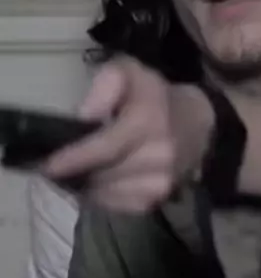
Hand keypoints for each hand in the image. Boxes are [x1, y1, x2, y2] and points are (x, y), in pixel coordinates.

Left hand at [42, 56, 213, 212]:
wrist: (196, 122)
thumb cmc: (155, 95)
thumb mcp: (130, 72)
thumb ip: (105, 85)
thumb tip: (84, 116)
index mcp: (149, 121)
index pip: (105, 147)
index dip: (73, 158)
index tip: (47, 165)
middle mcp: (158, 155)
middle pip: (101, 173)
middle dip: (74, 172)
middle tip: (56, 165)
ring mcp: (160, 183)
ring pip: (105, 193)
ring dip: (86, 184)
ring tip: (79, 170)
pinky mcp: (157, 201)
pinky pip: (115, 204)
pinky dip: (101, 195)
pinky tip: (101, 179)